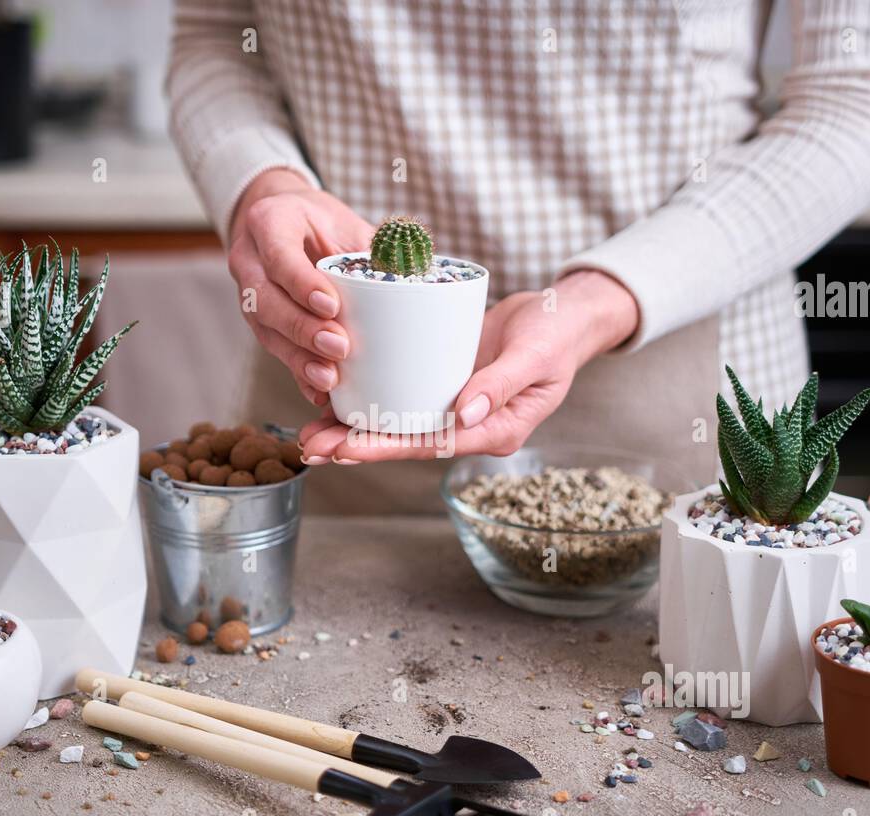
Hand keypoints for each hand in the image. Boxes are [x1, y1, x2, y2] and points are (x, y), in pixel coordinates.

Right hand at [227, 169, 374, 404]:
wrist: (285, 224)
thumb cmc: (320, 222)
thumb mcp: (343, 220)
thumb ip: (375, 244)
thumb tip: (418, 270)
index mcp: (269, 222)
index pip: (279, 255)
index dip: (302, 284)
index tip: (332, 306)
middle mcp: (249, 259)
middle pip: (265, 300)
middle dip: (302, 328)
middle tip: (338, 346)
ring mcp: (248, 294)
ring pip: (265, 330)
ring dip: (298, 357)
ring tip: (329, 377)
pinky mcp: (260, 323)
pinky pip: (275, 350)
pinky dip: (298, 373)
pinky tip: (319, 392)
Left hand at [298, 269, 639, 462]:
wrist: (562, 313)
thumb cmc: (557, 333)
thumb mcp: (535, 355)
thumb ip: (501, 384)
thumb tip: (463, 417)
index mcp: (495, 430)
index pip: (432, 444)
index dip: (387, 447)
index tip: (347, 448)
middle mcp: (469, 427)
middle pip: (405, 442)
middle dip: (355, 446)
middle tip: (309, 448)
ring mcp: (453, 408)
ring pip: (396, 424)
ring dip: (352, 430)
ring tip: (307, 435)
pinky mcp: (441, 385)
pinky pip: (400, 398)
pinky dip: (368, 400)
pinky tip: (332, 398)